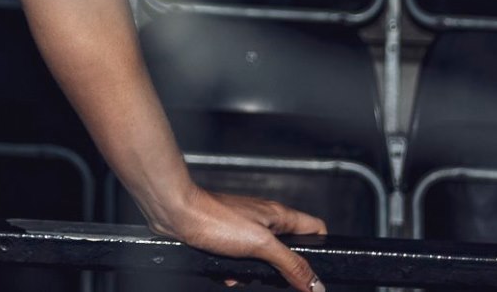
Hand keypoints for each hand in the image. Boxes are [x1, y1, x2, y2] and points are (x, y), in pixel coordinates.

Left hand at [150, 187, 326, 291]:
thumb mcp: (261, 245)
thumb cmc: (214, 218)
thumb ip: (291, 264)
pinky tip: (224, 272)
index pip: (315, 229)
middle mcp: (264, 221)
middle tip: (270, 277)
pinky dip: (233, 270)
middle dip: (280, 271)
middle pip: (288, 252)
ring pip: (262, 260)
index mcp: (279, 216)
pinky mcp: (225, 238)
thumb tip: (317, 284)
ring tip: (240, 273)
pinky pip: (238, 262)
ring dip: (252, 273)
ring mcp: (244, 229)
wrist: (175, 213)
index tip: (314, 270)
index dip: (321, 248)